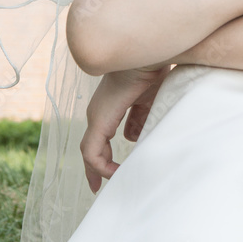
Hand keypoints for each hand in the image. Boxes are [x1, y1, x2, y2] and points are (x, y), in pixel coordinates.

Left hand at [80, 64, 172, 193]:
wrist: (146, 52)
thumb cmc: (152, 70)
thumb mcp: (149, 101)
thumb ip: (140, 119)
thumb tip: (134, 137)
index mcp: (110, 107)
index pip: (100, 138)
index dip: (105, 157)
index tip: (117, 173)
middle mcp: (98, 113)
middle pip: (92, 148)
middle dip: (95, 170)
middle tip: (95, 189)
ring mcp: (96, 116)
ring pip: (90, 152)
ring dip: (101, 170)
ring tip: (117, 181)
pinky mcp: (99, 120)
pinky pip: (92, 152)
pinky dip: (101, 166)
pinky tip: (118, 174)